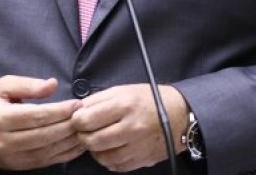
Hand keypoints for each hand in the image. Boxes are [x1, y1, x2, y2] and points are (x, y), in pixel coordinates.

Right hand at [0, 75, 85, 169]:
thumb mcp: (2, 86)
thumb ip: (28, 84)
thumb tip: (52, 84)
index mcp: (1, 118)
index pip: (37, 116)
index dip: (60, 111)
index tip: (78, 104)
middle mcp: (5, 141)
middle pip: (45, 135)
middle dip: (69, 126)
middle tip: (87, 116)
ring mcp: (11, 157)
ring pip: (47, 151)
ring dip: (70, 142)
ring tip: (87, 129)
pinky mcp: (17, 167)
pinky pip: (45, 162)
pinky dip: (64, 154)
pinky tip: (77, 145)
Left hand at [71, 84, 188, 171]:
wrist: (179, 114)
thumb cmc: (148, 99)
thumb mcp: (122, 90)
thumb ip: (98, 100)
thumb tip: (76, 110)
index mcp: (124, 105)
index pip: (86, 120)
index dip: (76, 121)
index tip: (78, 119)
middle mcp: (131, 127)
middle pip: (92, 140)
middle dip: (83, 136)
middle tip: (86, 131)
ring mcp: (137, 146)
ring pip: (102, 157)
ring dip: (95, 149)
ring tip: (98, 139)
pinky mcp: (142, 160)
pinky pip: (115, 166)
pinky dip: (108, 159)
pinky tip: (111, 148)